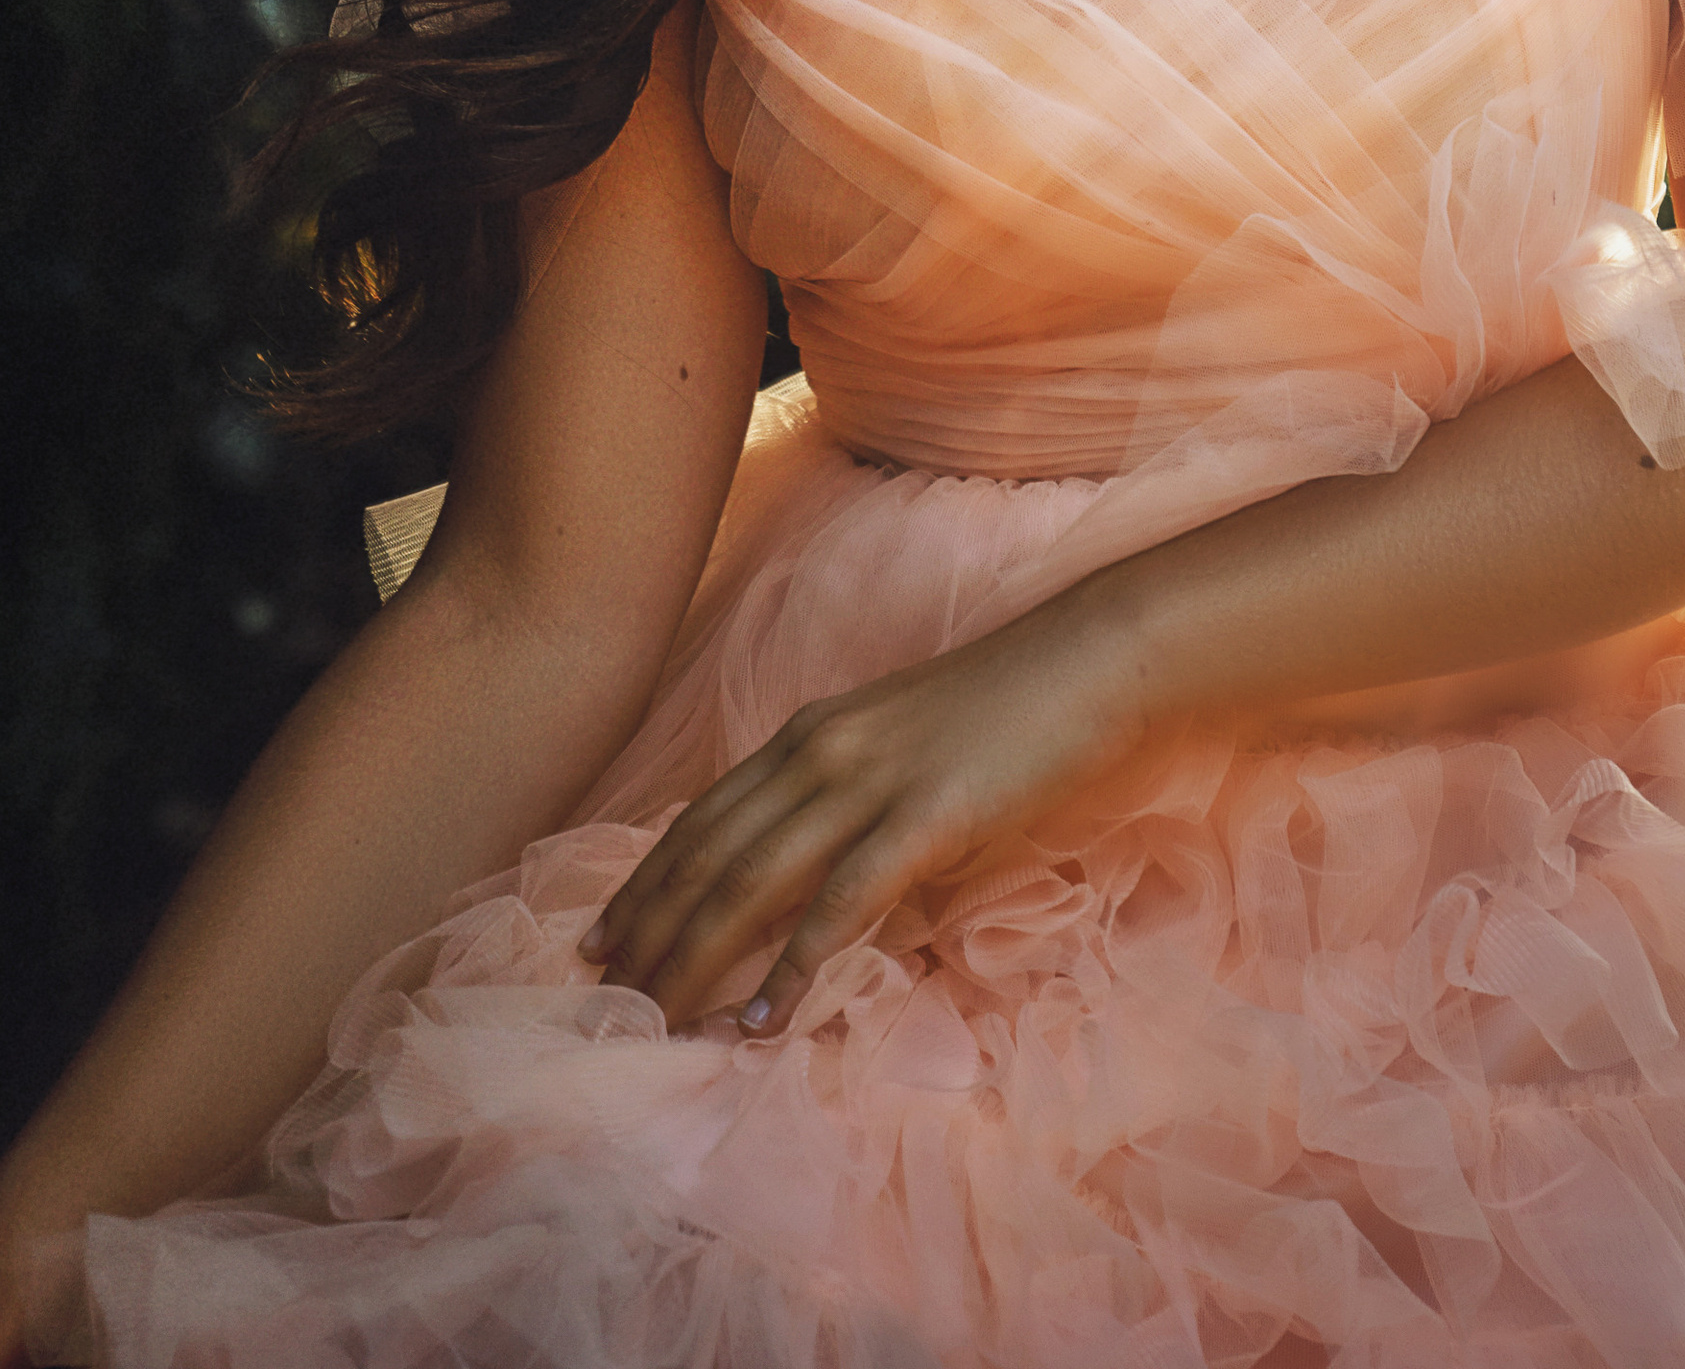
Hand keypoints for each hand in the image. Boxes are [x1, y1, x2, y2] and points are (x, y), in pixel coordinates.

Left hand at [579, 589, 1145, 1036]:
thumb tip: (805, 877)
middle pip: (709, 855)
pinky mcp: (924, 817)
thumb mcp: (896, 747)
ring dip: (699, 957)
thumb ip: (842, 799)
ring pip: (754, 881)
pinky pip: (842, 901)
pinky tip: (764, 1016)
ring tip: (661, 1021)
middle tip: (607, 998)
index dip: (644, 882)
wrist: (1085, 662)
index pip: (700, 819)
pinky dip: (795, 963)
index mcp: (808, 735)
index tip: (599, 940)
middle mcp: (818, 753)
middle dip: (651, 931)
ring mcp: (869, 783)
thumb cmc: (1001, 713)